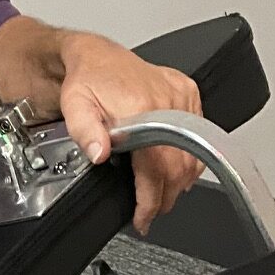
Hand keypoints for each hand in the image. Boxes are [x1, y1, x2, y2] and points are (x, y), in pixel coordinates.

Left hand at [57, 35, 203, 233]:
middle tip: (150, 212)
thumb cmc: (86, 82)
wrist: (97, 56)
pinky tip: (175, 167)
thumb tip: (99, 154)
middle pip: (178, 166)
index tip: (144, 218)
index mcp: (140, 107)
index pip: (156, 167)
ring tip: (160, 194)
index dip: (151, 199)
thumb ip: (85, 133)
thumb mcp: (75, 107)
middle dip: (165, 197)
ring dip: (179, 181)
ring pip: (193, 153)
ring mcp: (181, 96)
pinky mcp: (189, 92)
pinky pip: (199, 133)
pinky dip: (190, 156)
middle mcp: (166, 101)